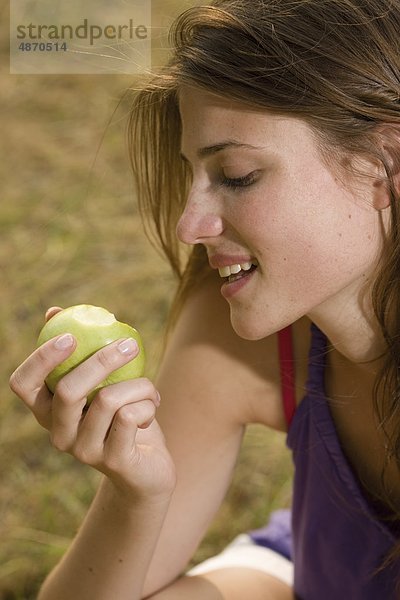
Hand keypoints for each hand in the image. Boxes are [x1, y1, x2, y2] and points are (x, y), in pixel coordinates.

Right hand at [9, 308, 175, 500]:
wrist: (148, 468)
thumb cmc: (122, 416)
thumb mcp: (102, 382)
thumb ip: (81, 351)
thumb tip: (54, 311)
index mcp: (49, 412)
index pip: (23, 385)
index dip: (41, 358)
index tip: (71, 336)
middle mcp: (58, 434)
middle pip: (67, 390)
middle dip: (102, 360)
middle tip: (130, 343)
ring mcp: (83, 451)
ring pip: (108, 400)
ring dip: (139, 384)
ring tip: (149, 388)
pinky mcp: (113, 460)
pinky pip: (130, 415)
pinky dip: (148, 402)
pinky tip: (152, 408)